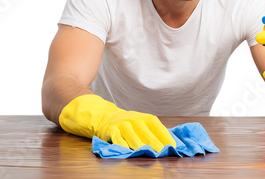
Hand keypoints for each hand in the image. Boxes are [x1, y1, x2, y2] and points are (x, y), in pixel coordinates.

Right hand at [59, 94, 175, 151]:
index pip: (154, 123)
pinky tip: (128, 151)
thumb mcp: (130, 121)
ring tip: (151, 153)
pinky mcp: (106, 129)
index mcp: (138, 116)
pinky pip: (116, 137)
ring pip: (133, 133)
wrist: (90, 110)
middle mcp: (130, 118)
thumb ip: (143, 130)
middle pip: (146, 129)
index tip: (174, 143)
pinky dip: (122, 144)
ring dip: (142, 144)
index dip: (164, 133)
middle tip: (166, 151)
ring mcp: (118, 123)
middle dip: (156, 141)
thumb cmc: (114, 120)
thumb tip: (163, 140)